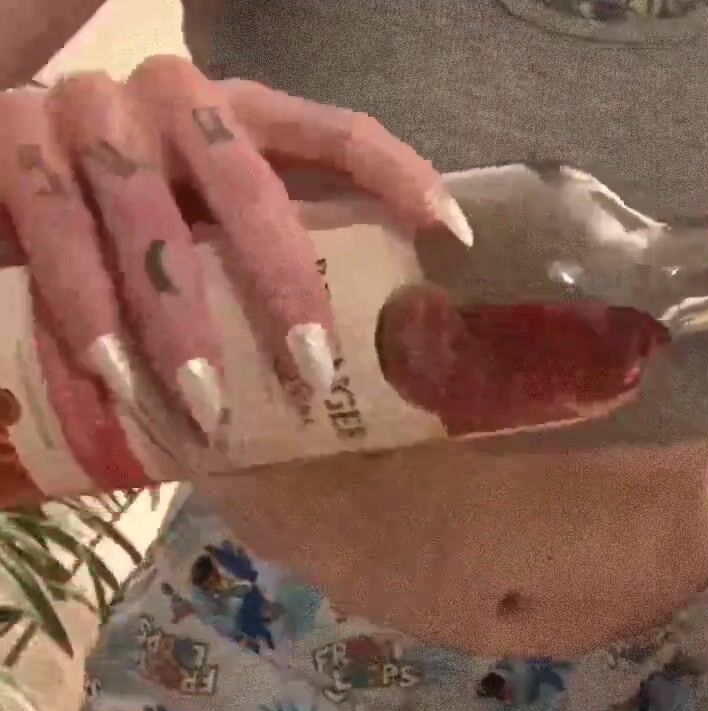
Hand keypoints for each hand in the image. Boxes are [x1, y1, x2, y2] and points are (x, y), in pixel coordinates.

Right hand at [0, 61, 464, 470]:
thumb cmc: (141, 201)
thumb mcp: (216, 200)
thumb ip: (292, 230)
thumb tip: (407, 303)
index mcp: (237, 104)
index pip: (336, 131)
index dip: (400, 176)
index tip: (454, 239)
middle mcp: (164, 97)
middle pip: (239, 187)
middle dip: (278, 283)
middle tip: (311, 371)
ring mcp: (80, 120)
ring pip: (133, 225)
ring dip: (168, 324)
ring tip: (202, 407)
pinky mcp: (4, 158)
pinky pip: (42, 251)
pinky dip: (74, 329)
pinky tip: (105, 388)